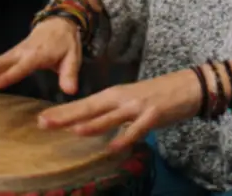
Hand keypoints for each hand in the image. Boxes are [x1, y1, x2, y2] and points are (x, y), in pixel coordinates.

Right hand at [0, 17, 83, 95]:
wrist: (59, 23)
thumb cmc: (66, 42)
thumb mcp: (73, 56)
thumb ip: (70, 74)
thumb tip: (70, 91)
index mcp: (35, 56)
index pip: (18, 69)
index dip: (5, 77)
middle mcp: (19, 54)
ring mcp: (11, 54)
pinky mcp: (7, 56)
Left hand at [37, 70, 201, 152]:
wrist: (188, 85)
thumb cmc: (157, 95)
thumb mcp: (130, 100)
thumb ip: (112, 113)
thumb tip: (90, 125)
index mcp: (114, 94)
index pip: (84, 104)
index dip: (63, 111)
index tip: (42, 118)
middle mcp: (122, 99)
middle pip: (90, 109)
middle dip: (66, 116)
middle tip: (44, 122)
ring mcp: (137, 107)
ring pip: (110, 117)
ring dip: (92, 124)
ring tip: (73, 130)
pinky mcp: (153, 115)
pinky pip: (137, 129)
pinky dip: (125, 137)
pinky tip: (114, 146)